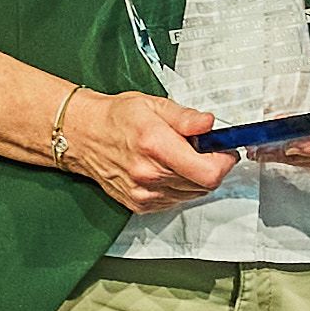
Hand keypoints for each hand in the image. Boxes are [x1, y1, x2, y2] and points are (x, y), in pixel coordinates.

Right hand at [50, 88, 232, 212]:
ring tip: (179, 156)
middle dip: (210, 165)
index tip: (223, 149)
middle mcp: (150, 175)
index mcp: (156, 146)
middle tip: (201, 148)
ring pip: (192, 195)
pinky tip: (166, 169)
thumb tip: (209, 123)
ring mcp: (144, 194)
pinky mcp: (140, 205)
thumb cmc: (117, 118)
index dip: (224, 161)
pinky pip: (176, 201)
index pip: (209, 172)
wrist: (85, 136)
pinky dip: (179, 187)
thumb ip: (185, 117)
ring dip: (195, 178)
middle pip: (204, 185)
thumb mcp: (154, 105)